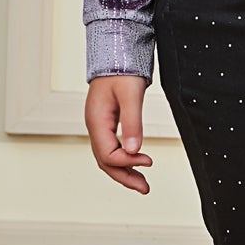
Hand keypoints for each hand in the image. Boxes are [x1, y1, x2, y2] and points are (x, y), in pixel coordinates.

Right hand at [85, 73, 151, 193]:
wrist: (117, 55)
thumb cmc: (122, 70)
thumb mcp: (131, 96)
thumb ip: (132, 123)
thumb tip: (134, 150)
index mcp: (97, 121)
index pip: (107, 154)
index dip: (127, 162)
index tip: (148, 160)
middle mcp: (95, 127)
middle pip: (105, 161)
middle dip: (125, 176)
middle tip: (145, 189)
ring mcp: (99, 126)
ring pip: (108, 157)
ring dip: (124, 171)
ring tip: (142, 184)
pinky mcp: (106, 124)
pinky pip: (111, 149)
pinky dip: (123, 160)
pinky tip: (135, 164)